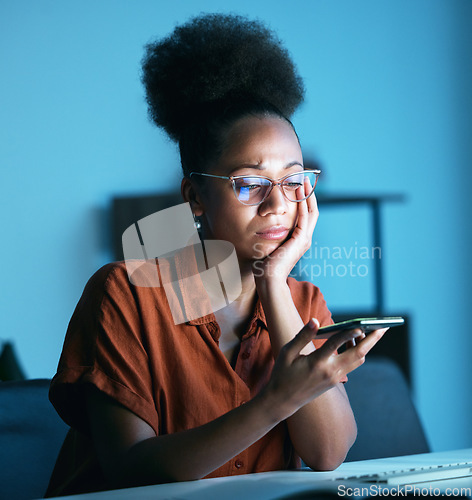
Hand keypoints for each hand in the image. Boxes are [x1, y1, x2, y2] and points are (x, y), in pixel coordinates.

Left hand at [254, 178, 317, 282]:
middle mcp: (304, 238)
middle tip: (305, 180)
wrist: (268, 278)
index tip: (298, 187)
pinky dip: (303, 204)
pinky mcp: (301, 240)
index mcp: (298, 240)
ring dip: (308, 196)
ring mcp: (304, 239)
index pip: (305, 216)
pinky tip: (300, 193)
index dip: (303, 201)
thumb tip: (261, 227)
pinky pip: (304, 217)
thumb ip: (270, 235)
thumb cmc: (264, 265)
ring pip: (311, 212)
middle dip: (308, 195)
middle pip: (312, 211)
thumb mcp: (268, 245)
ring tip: (304, 182)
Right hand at [262, 318, 386, 418]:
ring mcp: (334, 378)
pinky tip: (354, 341)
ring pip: (358, 360)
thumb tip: (315, 321)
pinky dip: (357, 352)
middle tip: (383, 326)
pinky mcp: (335, 381)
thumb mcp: (287, 352)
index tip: (359, 325)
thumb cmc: (282, 373)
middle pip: (357, 354)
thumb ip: (303, 336)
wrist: (282, 400)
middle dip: (372, 340)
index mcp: (315, 363)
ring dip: (367, 345)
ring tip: (372, 330)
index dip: (347, 334)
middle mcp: (329, 372)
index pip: (335, 345)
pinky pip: (352, 364)